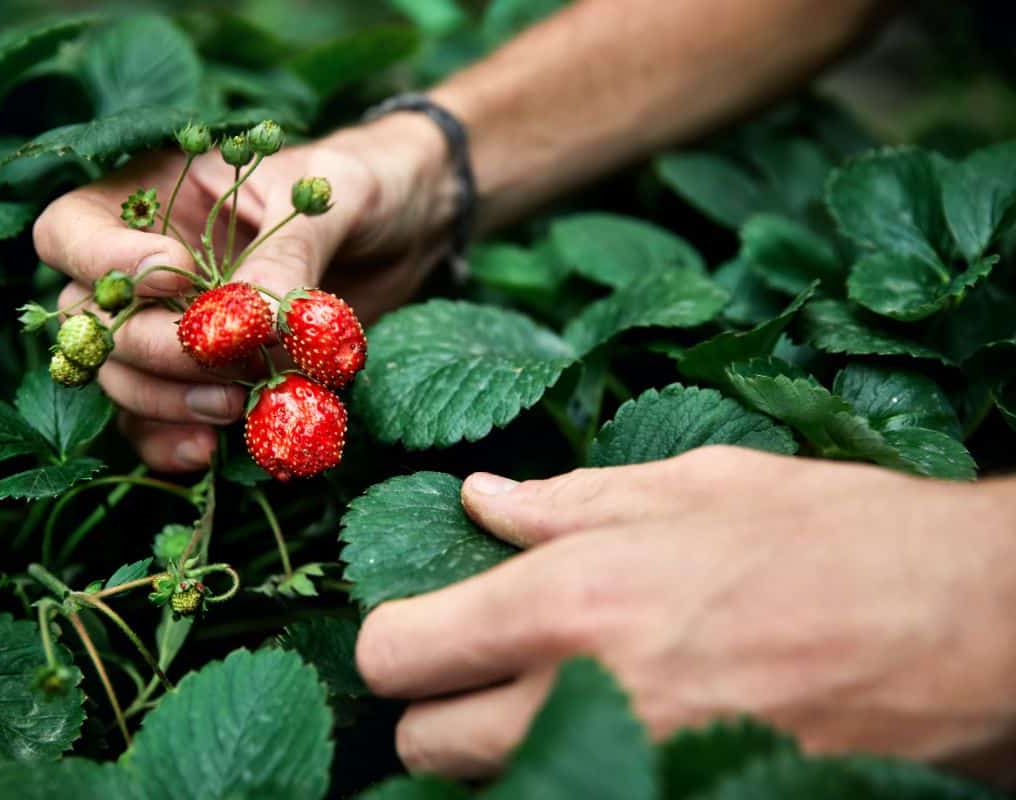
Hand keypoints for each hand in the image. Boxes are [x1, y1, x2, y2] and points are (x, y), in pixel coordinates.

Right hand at [33, 114, 453, 470]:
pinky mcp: (205, 377)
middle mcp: (145, 265)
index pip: (70, 232)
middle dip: (151, 348)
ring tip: (233, 404)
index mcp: (153, 196)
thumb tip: (250, 322)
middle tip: (222, 360)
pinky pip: (156, 421)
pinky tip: (211, 450)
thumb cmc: (364, 184)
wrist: (409, 228)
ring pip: (117, 378)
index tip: (178, 275)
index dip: (104, 263)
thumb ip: (287, 251)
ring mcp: (171, 325)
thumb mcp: (331, 195)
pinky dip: (171, 441)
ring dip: (163, 400)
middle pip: (89, 321)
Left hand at [355, 447, 1015, 781]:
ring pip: (492, 790)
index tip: (428, 629)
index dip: (398, 642)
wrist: (978, 628)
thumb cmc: (840, 538)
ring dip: (499, 752)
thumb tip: (479, 500)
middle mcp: (585, 696)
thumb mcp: (696, 486)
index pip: (397, 654)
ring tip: (555, 695)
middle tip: (487, 670)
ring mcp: (636, 769)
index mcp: (572, 599)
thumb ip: (569, 501)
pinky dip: (570, 772)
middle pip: (424, 744)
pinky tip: (614, 726)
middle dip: (439, 709)